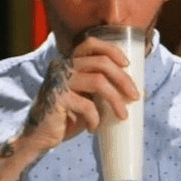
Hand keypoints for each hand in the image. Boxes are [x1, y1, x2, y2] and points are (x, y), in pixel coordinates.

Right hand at [18, 37, 140, 152]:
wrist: (40, 137)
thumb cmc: (68, 116)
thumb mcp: (89, 99)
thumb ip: (104, 90)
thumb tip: (141, 91)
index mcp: (70, 62)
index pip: (90, 44)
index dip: (112, 50)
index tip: (127, 65)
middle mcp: (63, 66)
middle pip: (102, 63)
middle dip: (123, 79)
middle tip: (135, 96)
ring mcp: (59, 81)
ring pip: (98, 81)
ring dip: (116, 100)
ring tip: (123, 116)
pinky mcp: (57, 98)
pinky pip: (87, 105)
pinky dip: (95, 119)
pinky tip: (94, 128)